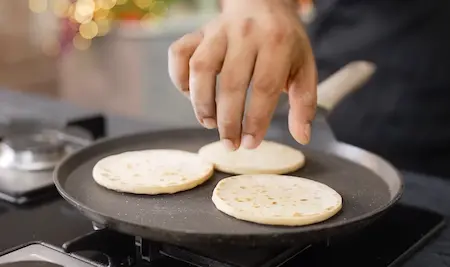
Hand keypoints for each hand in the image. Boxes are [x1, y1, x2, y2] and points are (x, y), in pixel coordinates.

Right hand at [168, 0, 316, 149]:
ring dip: (201, 102)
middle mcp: (246, 34)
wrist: (263, 3)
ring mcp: (218, 31)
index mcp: (277, 42)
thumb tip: (302, 137)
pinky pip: (179, 53)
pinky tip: (191, 95)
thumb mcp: (304, 67)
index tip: (250, 143)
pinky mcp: (199, 32)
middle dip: (228, 121)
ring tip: (209, 123)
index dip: (256, 120)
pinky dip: (179, 77)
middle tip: (230, 144)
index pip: (264, 88)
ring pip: (201, 69)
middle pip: (231, 83)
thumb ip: (304, 102)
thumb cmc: (284, 41)